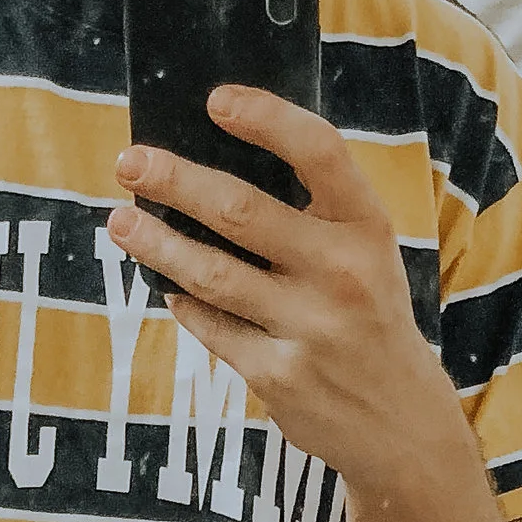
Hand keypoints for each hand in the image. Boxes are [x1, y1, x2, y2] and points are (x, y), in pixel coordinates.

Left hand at [108, 87, 465, 505]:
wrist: (400, 422)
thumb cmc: (370, 317)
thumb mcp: (367, 254)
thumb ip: (313, 213)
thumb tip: (217, 165)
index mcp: (367, 225)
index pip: (318, 151)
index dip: (266, 118)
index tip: (215, 99)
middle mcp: (342, 271)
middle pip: (242, 211)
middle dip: (176, 181)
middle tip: (129, 163)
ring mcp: (309, 327)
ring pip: (213, 274)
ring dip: (158, 245)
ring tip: (122, 224)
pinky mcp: (278, 375)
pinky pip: (213, 328)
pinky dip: (184, 303)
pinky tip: (165, 286)